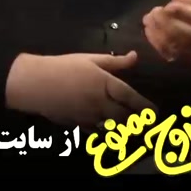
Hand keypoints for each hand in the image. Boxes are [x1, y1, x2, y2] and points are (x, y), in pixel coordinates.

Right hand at [5, 51, 156, 130]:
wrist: (35, 83)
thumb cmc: (63, 67)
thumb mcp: (89, 59)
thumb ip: (115, 61)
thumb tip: (135, 56)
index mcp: (104, 83)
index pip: (130, 97)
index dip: (145, 107)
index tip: (155, 113)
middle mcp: (99, 102)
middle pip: (125, 118)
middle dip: (137, 123)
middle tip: (146, 125)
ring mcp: (89, 116)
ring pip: (113, 129)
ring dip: (124, 131)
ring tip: (133, 131)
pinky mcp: (79, 125)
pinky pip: (97, 134)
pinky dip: (106, 134)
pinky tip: (110, 133)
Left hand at [142, 0, 190, 69]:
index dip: (181, 10)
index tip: (167, 5)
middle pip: (185, 33)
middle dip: (166, 22)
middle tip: (154, 11)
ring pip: (174, 44)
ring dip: (157, 31)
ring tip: (148, 19)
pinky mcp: (185, 62)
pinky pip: (167, 53)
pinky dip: (156, 41)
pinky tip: (148, 30)